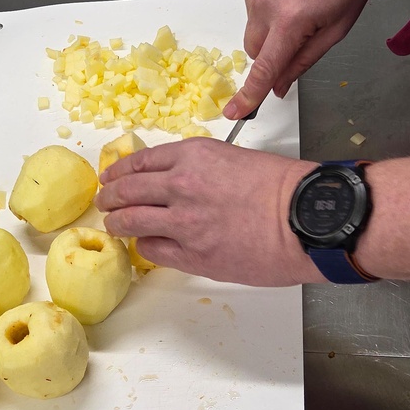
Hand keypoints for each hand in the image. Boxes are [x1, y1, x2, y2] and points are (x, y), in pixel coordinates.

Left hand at [94, 138, 323, 285]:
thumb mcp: (235, 159)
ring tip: (112, 225)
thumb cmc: (283, 188)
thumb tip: (179, 182)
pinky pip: (152, 250)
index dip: (121, 171)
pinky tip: (145, 244)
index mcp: (193, 155)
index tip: (112, 176)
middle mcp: (181, 184)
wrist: (306, 218)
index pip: (141, 161)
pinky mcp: (191, 254)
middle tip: (104, 202)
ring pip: (130, 221)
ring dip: (116, 223)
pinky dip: (144, 246)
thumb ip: (202, 169)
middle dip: (110, 197)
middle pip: (127, 190)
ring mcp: (183, 222)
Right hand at [225, 0, 409, 117]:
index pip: (264, 68)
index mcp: (291, 20)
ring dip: (271, 31)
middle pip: (254, 51)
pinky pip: (253, 10)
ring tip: (301, 7)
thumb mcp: (337, 28)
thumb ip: (303, 61)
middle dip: (272, 55)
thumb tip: (280, 86)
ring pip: (253, 31)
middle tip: (301, 38)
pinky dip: (268, 12)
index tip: (234, 111)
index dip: (249, 95)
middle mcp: (266, 4)